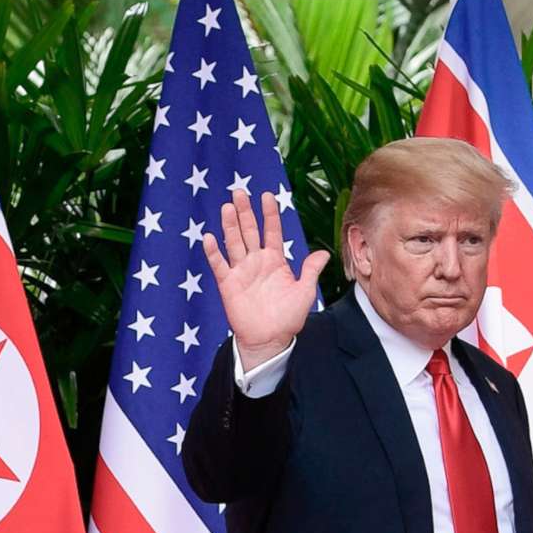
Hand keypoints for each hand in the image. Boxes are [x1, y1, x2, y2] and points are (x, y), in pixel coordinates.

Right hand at [199, 190, 329, 367]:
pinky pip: (219, 265)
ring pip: (233, 242)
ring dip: (230, 225)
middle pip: (249, 231)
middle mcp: (256, 261)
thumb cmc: (288, 318)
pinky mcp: (228, 284)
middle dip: (245, 212)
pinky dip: (213, 252)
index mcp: (275, 260)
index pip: (271, 231)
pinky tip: (209, 238)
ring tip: (227, 207)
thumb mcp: (305, 292)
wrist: (269, 340)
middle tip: (239, 191)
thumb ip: (310, 271)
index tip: (267, 196)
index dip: (269, 214)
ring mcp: (241, 272)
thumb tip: (323, 253)